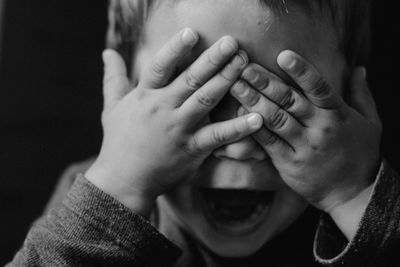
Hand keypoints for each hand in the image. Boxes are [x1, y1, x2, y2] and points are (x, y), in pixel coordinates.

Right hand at [85, 29, 262, 216]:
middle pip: (191, 79)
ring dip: (227, 80)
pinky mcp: (192, 149)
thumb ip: (113, 77)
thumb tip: (106, 52)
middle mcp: (163, 109)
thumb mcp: (112, 107)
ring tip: (244, 63)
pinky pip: (218, 136)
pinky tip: (258, 118)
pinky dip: (238, 128)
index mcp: (145, 96)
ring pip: (206, 100)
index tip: (192, 32)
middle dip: (213, 59)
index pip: (160, 66)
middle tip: (232, 42)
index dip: (176, 48)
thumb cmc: (117, 142)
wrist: (123, 180)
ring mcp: (179, 129)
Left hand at [230, 50, 381, 212]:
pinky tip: (239, 115)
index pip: (318, 87)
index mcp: (338, 113)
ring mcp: (303, 146)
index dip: (301, 70)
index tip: (283, 55)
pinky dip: (253, 128)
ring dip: (253, 101)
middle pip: (290, 100)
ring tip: (236, 86)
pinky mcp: (289, 163)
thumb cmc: (361, 153)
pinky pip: (268, 142)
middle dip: (265, 82)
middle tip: (244, 66)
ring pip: (275, 119)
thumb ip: (361, 94)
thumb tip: (359, 68)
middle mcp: (320, 128)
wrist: (354, 193)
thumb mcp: (370, 122)